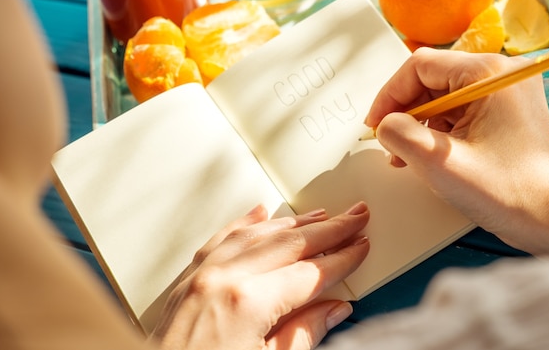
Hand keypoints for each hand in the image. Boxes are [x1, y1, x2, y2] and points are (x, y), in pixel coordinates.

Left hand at [151, 202, 369, 349]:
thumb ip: (303, 335)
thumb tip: (332, 309)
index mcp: (247, 303)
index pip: (309, 272)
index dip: (341, 259)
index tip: (361, 246)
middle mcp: (223, 279)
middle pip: (289, 244)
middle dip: (328, 229)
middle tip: (355, 217)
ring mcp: (202, 275)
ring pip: (257, 234)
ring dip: (294, 223)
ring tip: (321, 215)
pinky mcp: (187, 279)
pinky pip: (220, 238)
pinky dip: (245, 223)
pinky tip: (261, 214)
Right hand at [365, 48, 548, 253]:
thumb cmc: (507, 192)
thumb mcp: (438, 162)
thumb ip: (399, 134)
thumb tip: (385, 124)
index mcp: (489, 74)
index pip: (420, 66)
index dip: (390, 95)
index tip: (375, 125)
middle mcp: (502, 73)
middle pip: (432, 80)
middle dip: (405, 112)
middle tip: (390, 144)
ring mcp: (507, 92)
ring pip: (443, 97)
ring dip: (420, 124)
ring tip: (407, 156)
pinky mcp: (507, 110)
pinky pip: (461, 111)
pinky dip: (439, 130)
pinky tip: (429, 155)